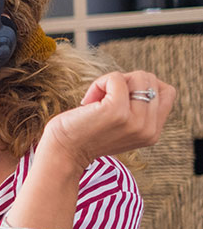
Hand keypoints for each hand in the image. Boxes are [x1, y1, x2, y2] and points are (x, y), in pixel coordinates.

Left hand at [39, 70, 175, 171]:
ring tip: (96, 102)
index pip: (167, 92)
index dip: (143, 87)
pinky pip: (116, 78)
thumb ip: (138, 109)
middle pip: (152, 81)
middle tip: (104, 100)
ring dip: (113, 82)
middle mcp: (148, 129)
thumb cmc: (85, 133)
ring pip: (140, 77)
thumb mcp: (121, 125)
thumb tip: (142, 78)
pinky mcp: (116, 112)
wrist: (62, 152)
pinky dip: (100, 83)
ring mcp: (135, 121)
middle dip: (127, 82)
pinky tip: (88, 101)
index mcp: (152, 133)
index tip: (121, 99)